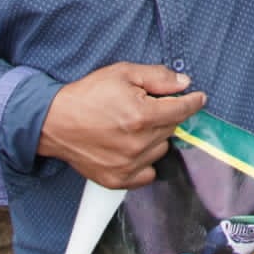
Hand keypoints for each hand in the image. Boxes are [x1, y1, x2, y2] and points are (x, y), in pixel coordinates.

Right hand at [37, 63, 205, 188]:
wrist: (54, 122)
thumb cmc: (87, 95)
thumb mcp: (123, 73)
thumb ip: (158, 77)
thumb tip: (184, 83)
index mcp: (142, 116)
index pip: (182, 110)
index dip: (193, 101)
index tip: (199, 98)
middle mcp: (138, 144)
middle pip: (172, 129)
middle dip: (165, 115)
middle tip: (146, 107)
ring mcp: (128, 165)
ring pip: (161, 150)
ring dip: (155, 137)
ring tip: (132, 127)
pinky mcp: (117, 180)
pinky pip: (147, 173)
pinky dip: (145, 162)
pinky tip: (131, 147)